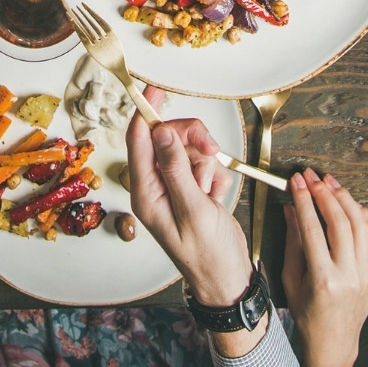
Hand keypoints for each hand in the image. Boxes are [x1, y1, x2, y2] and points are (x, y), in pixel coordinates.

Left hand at [125, 93, 249, 307]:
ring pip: (189, 148)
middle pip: (168, 138)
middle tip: (211, 150)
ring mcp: (174, 186)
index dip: (146, 111)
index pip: (139, 139)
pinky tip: (217, 196)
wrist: (228, 278)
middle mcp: (156, 185)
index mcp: (145, 191)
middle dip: (192, 140)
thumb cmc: (208, 254)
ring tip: (211, 191)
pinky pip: (204, 163)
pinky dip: (215, 174)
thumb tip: (161, 132)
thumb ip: (176, 169)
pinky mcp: (193, 188)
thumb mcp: (193, 210)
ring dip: (206, 163)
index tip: (155, 88)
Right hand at [281, 169, 367, 366]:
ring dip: (345, 199)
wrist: (333, 342)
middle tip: (313, 177)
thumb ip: (293, 243)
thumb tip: (292, 210)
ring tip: (331, 184)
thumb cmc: (309, 316)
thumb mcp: (292, 280)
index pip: (312, 228)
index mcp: (323, 279)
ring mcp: (365, 274)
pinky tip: (354, 205)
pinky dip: (367, 218)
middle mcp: (348, 275)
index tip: (296, 182)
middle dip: (324, 194)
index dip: (303, 200)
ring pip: (360, 225)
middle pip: (339, 222)